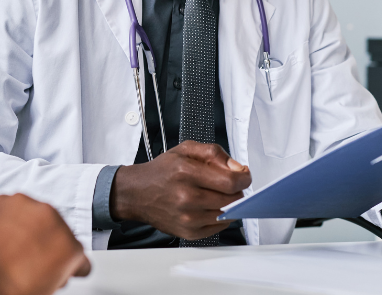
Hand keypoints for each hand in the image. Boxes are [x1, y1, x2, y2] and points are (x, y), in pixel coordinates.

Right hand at [0, 194, 90, 294]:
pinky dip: (72, 273)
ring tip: (36, 275)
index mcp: (15, 201)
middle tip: (29, 265)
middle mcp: (40, 208)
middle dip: (44, 245)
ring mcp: (59, 227)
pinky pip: (82, 263)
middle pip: (52, 228)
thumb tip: (5, 234)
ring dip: (56, 259)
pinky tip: (55, 280)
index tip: (21, 248)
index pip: (32, 217)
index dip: (27, 237)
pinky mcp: (72, 249)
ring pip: (66, 244)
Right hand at [111, 140, 250, 239]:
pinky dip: (220, 216)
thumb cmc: (162, 171)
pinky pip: (219, 227)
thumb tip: (237, 168)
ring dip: (228, 204)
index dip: (244, 178)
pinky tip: (208, 206)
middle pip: (232, 199)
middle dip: (236, 190)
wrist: (137, 193)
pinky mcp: (188, 232)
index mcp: (186, 173)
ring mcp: (187, 218)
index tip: (244, 176)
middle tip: (227, 184)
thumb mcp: (186, 149)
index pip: (230, 182)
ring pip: (227, 214)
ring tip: (214, 194)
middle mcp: (186, 197)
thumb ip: (215, 153)